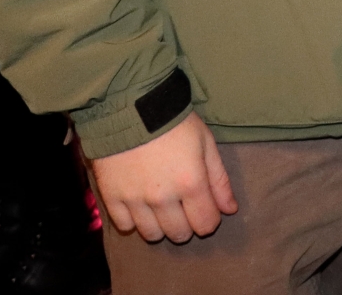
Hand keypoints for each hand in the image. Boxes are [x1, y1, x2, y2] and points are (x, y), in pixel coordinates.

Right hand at [91, 112, 237, 242]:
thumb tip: (230, 209)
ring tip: (162, 208)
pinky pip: (124, 226)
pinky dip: (133, 220)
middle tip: (184, 208)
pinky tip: (139, 204)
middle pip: (178, 233)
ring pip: (151, 235)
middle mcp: (163, 198)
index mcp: (191, 183)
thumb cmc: (176, 123)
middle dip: (187, 225)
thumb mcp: (206, 144)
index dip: (209, 220)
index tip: (206, 209)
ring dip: (160, 226)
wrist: (132, 108)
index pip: (205, 224)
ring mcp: (134, 200)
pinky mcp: (111, 198)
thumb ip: (219, 180)